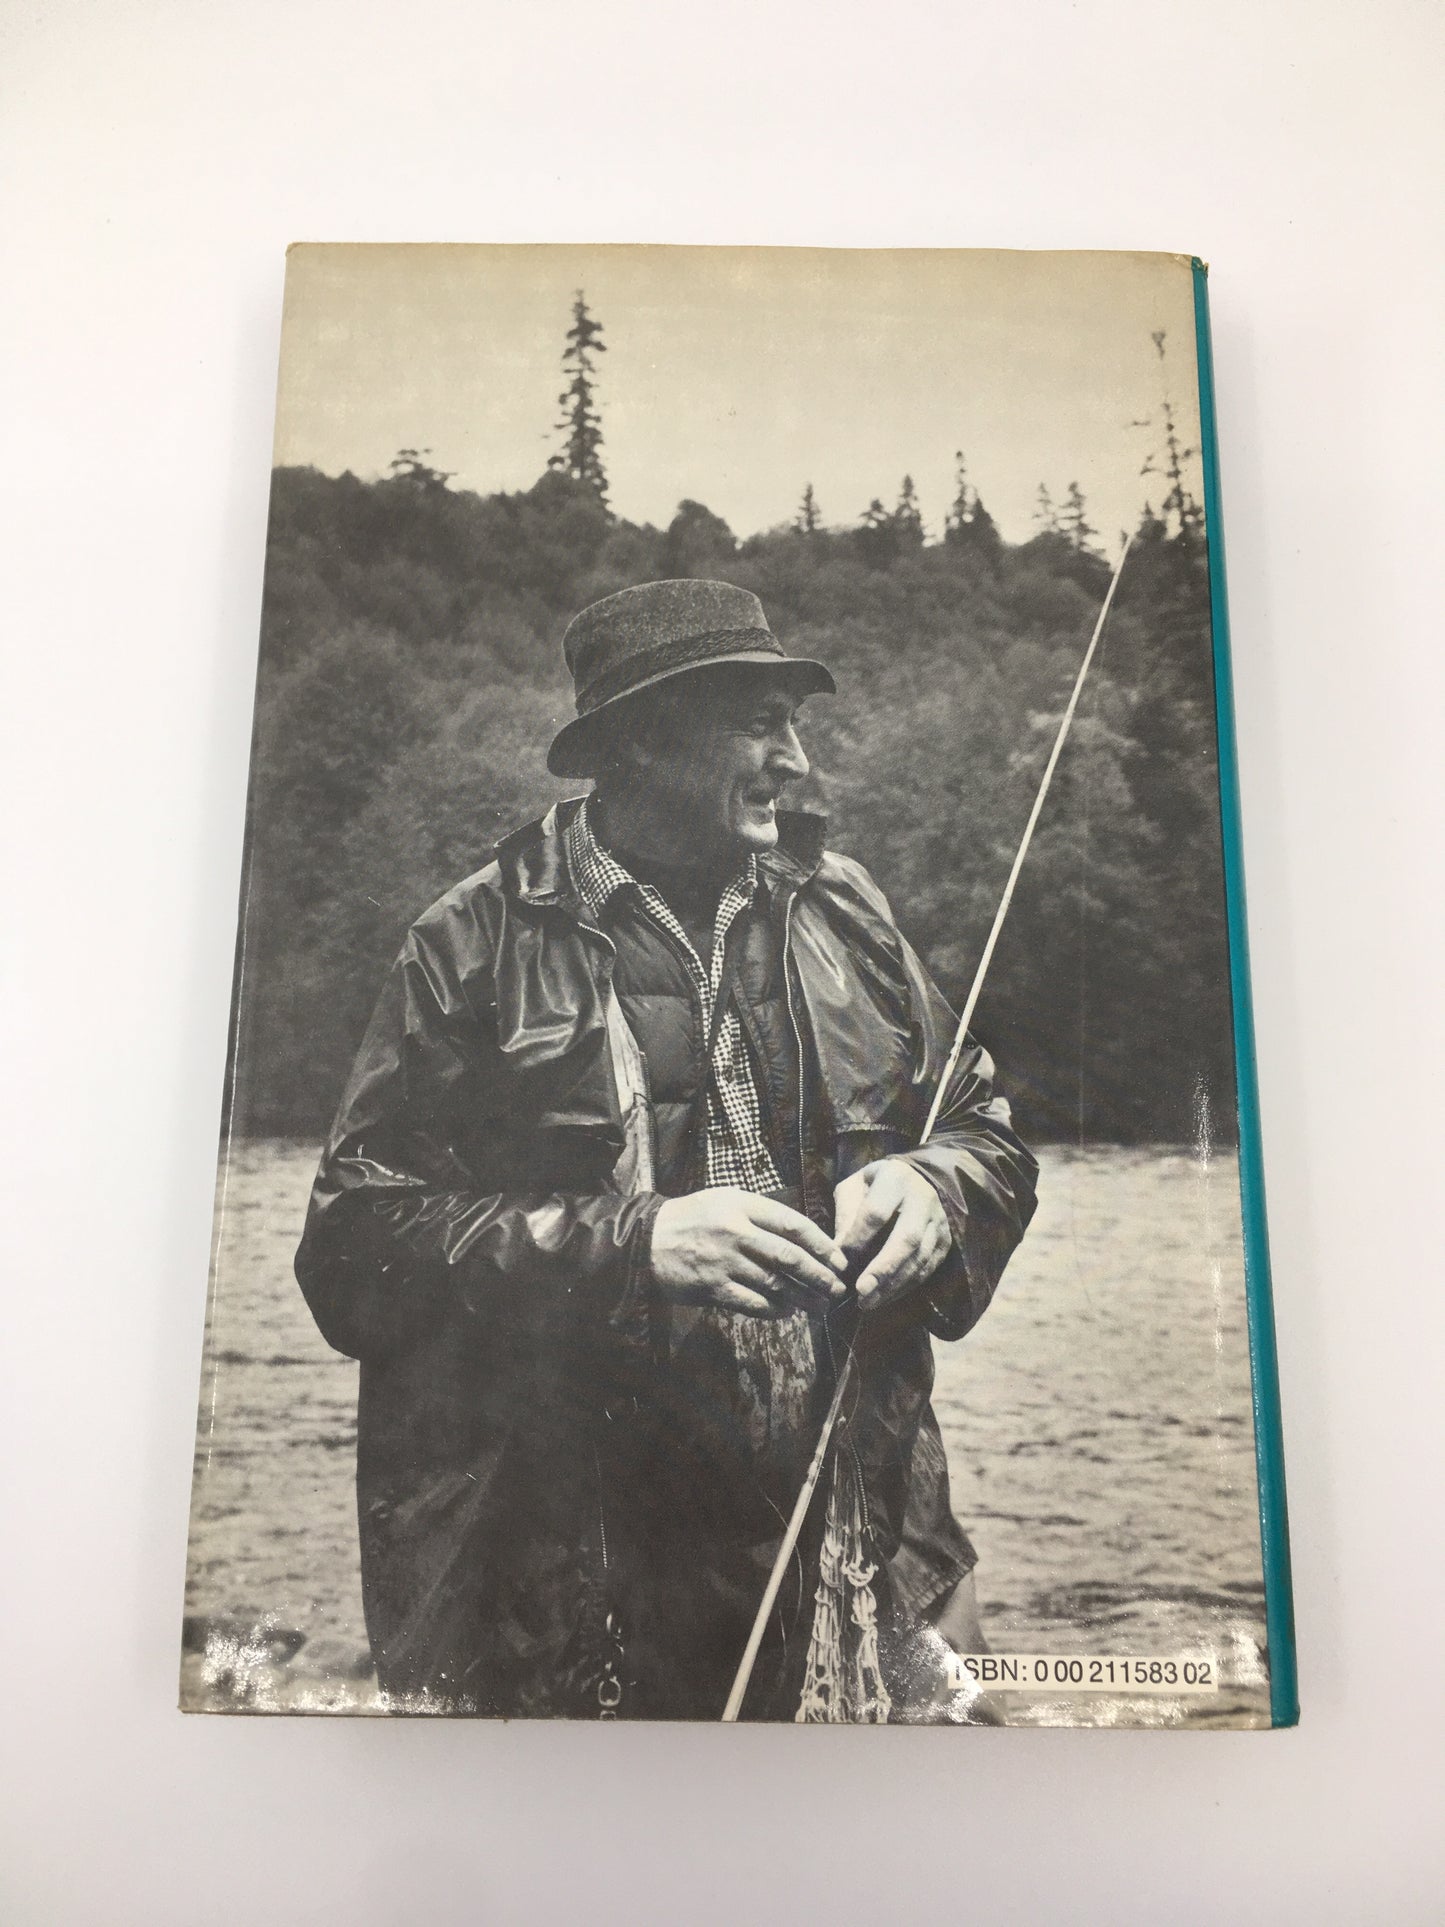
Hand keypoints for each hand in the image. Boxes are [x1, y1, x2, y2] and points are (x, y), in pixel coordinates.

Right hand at [649, 1189, 849, 1318]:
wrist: (647, 1240)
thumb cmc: (693, 1219)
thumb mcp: (726, 1201)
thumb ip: (761, 1215)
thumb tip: (803, 1238)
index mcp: (743, 1205)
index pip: (794, 1224)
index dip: (822, 1245)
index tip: (840, 1260)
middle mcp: (736, 1231)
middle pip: (789, 1257)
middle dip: (820, 1275)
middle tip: (837, 1288)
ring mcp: (724, 1261)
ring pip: (775, 1284)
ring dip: (802, 1298)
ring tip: (819, 1305)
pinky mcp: (713, 1287)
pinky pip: (752, 1303)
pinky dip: (774, 1311)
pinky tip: (787, 1313)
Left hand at [833, 1160, 951, 1314]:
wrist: (914, 1179)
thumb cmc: (874, 1186)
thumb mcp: (853, 1189)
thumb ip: (846, 1217)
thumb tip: (838, 1256)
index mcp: (895, 1179)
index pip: (876, 1214)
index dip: (858, 1241)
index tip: (839, 1263)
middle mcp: (922, 1199)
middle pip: (906, 1239)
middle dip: (883, 1269)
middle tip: (861, 1291)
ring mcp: (938, 1221)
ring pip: (920, 1258)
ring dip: (894, 1284)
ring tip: (869, 1302)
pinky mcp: (945, 1241)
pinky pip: (928, 1268)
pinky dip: (906, 1286)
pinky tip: (886, 1297)